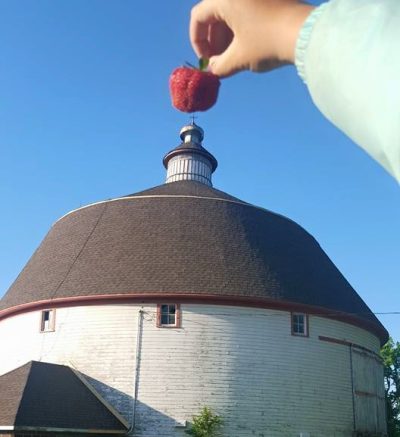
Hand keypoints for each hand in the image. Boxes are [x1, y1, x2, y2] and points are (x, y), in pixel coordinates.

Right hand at [190, 0, 314, 77]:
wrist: (307, 34)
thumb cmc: (268, 43)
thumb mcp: (239, 58)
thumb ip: (219, 66)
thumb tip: (213, 70)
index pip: (198, 16)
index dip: (197, 41)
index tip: (206, 59)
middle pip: (214, 14)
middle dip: (213, 40)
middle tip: (218, 61)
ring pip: (231, 13)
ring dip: (226, 36)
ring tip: (232, 58)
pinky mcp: (269, 0)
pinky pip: (246, 11)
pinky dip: (241, 29)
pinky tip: (246, 47)